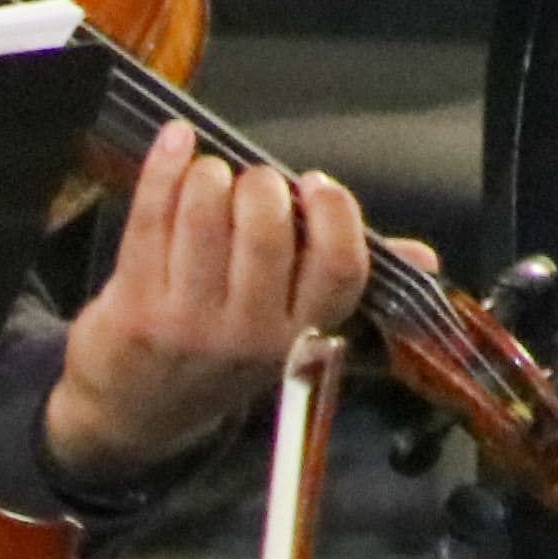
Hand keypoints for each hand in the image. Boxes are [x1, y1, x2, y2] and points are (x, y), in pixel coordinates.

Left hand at [41, 123, 378, 491]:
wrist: (134, 416)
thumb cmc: (221, 355)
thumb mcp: (289, 335)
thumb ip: (343, 285)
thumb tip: (425, 258)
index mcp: (300, 334)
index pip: (338, 268)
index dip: (333, 213)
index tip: (315, 185)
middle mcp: (248, 333)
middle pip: (266, 233)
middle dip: (262, 186)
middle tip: (252, 181)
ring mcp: (187, 322)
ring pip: (205, 219)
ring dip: (210, 176)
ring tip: (210, 174)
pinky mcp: (133, 306)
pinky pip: (149, 219)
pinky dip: (163, 169)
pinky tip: (175, 142)